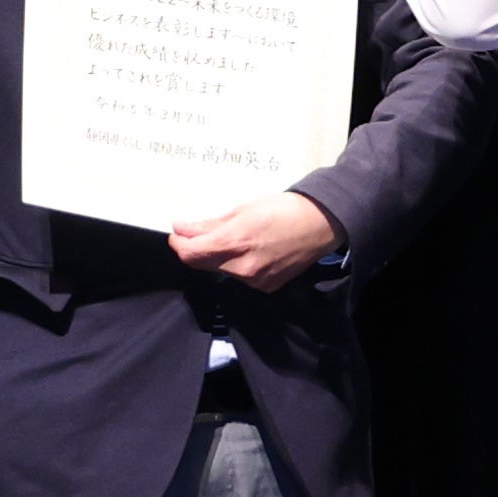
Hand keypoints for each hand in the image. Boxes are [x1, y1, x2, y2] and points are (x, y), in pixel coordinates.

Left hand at [170, 192, 340, 293]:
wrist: (320, 225)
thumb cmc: (282, 209)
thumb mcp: (243, 209)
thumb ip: (209, 224)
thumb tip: (182, 229)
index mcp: (235, 242)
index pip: (191, 253)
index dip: (178, 243)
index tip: (176, 233)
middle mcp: (242, 268)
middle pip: (203, 264)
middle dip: (195, 249)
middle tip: (195, 233)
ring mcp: (255, 281)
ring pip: (222, 271)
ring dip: (217, 257)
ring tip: (231, 238)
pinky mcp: (266, 287)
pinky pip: (240, 277)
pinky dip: (237, 265)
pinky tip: (249, 250)